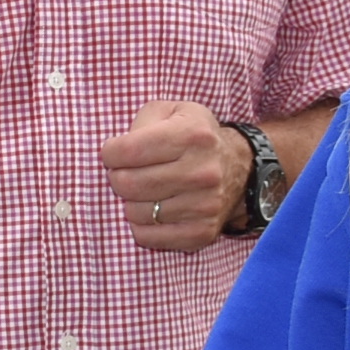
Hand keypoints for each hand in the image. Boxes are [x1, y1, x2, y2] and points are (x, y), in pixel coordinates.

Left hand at [102, 101, 245, 251]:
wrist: (239, 168)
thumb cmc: (194, 138)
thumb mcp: (172, 112)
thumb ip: (141, 122)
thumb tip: (116, 153)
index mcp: (192, 135)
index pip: (128, 150)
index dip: (110, 153)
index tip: (113, 154)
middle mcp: (202, 171)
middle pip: (129, 184)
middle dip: (116, 177)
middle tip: (124, 173)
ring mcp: (205, 205)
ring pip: (136, 212)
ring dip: (130, 202)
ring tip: (143, 190)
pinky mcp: (202, 232)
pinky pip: (148, 236)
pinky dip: (141, 225)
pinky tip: (152, 210)